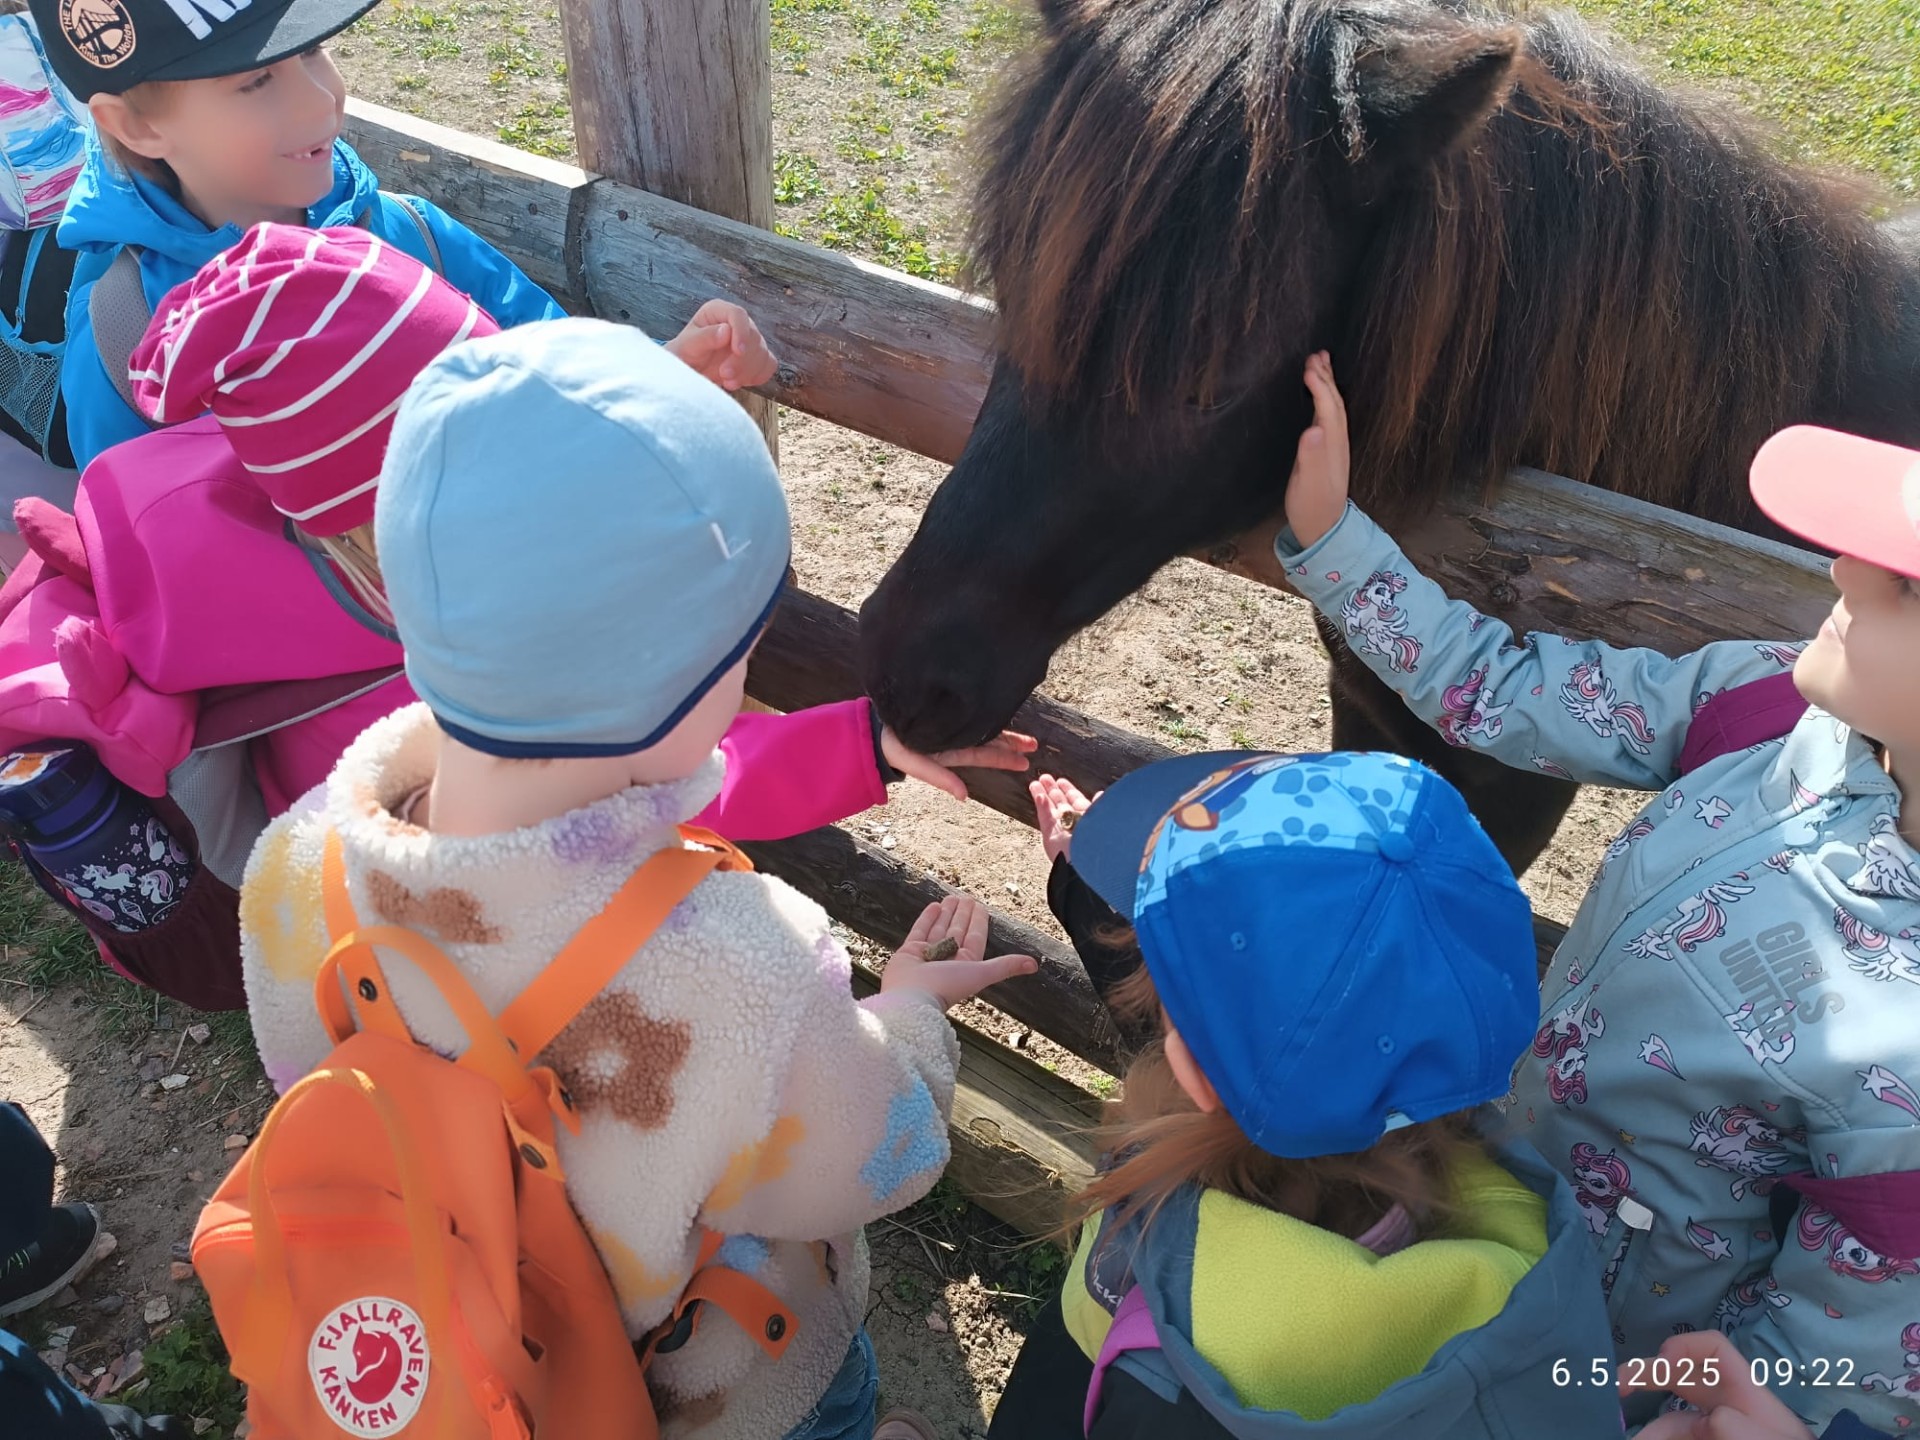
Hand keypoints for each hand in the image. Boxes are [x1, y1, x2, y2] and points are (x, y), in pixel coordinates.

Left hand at [663, 300, 778, 390]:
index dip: (742, 332)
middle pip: (754, 336)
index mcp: (718, 312)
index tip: (738, 351)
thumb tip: (726, 331)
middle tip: (724, 374)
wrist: (686, 373)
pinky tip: (740, 382)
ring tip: (727, 381)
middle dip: (742, 360)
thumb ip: (704, 337)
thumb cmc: (683, 355)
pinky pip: (769, 365)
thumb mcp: (686, 346)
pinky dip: (757, 376)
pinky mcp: (755, 358)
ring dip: (748, 371)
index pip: (739, 314)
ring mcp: (748, 340)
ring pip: (763, 353)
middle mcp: (736, 323)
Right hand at [881, 727, 1036, 800]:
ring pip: (983, 730)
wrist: (877, 733)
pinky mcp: (944, 716)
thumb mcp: (920, 767)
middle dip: (1011, 744)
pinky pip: (969, 717)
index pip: (984, 754)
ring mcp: (951, 729)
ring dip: (1004, 734)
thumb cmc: (895, 750)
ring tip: (1025, 737)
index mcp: (952, 751)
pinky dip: (985, 716)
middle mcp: (955, 740)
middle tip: (1034, 745)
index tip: (1026, 761)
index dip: (1004, 757)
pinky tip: (999, 713)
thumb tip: (964, 797)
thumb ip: (941, 780)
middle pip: (989, 743)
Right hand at [881, 894, 1037, 1008]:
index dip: (978, 921)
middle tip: (965, 897)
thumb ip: (1005, 966)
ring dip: (947, 913)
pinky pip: (921, 930)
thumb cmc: (947, 987)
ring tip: (951, 898)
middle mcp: (947, 959)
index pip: (974, 937)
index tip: (979, 905)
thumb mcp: (981, 974)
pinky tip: (935, 907)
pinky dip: (928, 919)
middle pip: (957, 930)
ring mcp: (927, 955)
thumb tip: (1035, 965)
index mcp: (965, 964)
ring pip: (940, 928)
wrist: (911, 997)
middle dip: (962, 914)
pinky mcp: (909, 952)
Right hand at [1029, 773, 1098, 863]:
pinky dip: (1041, 806)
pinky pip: (1044, 817)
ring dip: (1043, 795)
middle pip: (1060, 802)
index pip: (1075, 800)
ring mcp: (1060, 829)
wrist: (1090, 860)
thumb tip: (1101, 794)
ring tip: (1036, 783)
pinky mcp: (1050, 836)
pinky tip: (1038, 794)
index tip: (1061, 780)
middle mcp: (1073, 823)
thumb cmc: (1099, 839)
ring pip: (1049, 808)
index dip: (1068, 789)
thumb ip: (1098, 805)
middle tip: (1044, 778)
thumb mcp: (1102, 817)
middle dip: (1052, 789)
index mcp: (1087, 818)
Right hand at [1283, 350, 1350, 547]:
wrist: (1323, 529)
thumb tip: (1313, 429)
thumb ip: (1311, 457)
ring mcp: (1333, 447)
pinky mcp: (1326, 452)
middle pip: (1334, 403)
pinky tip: (1317, 396)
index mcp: (1331, 445)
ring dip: (1327, 385)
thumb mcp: (1308, 484)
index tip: (1308, 365)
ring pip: (1332, 408)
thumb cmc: (1311, 507)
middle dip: (1326, 378)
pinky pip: (1327, 417)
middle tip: (1316, 354)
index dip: (1320, 386)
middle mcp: (1336, 442)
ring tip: (1319, 364)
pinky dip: (1323, 400)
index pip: (1328, 408)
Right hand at [1624, 1333, 1814, 1439]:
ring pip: (1669, 1419)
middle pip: (1678, 1378)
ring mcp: (1714, 1430)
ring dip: (1645, 1427)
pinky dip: (1655, 1438)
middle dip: (1643, 1378)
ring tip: (1622, 1434)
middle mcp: (1724, 1406)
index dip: (1681, 1346)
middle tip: (1613, 1390)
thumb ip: (1741, 1429)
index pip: (1711, 1349)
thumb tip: (1710, 1418)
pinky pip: (1675, 1439)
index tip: (1660, 1363)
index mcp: (1744, 1392)